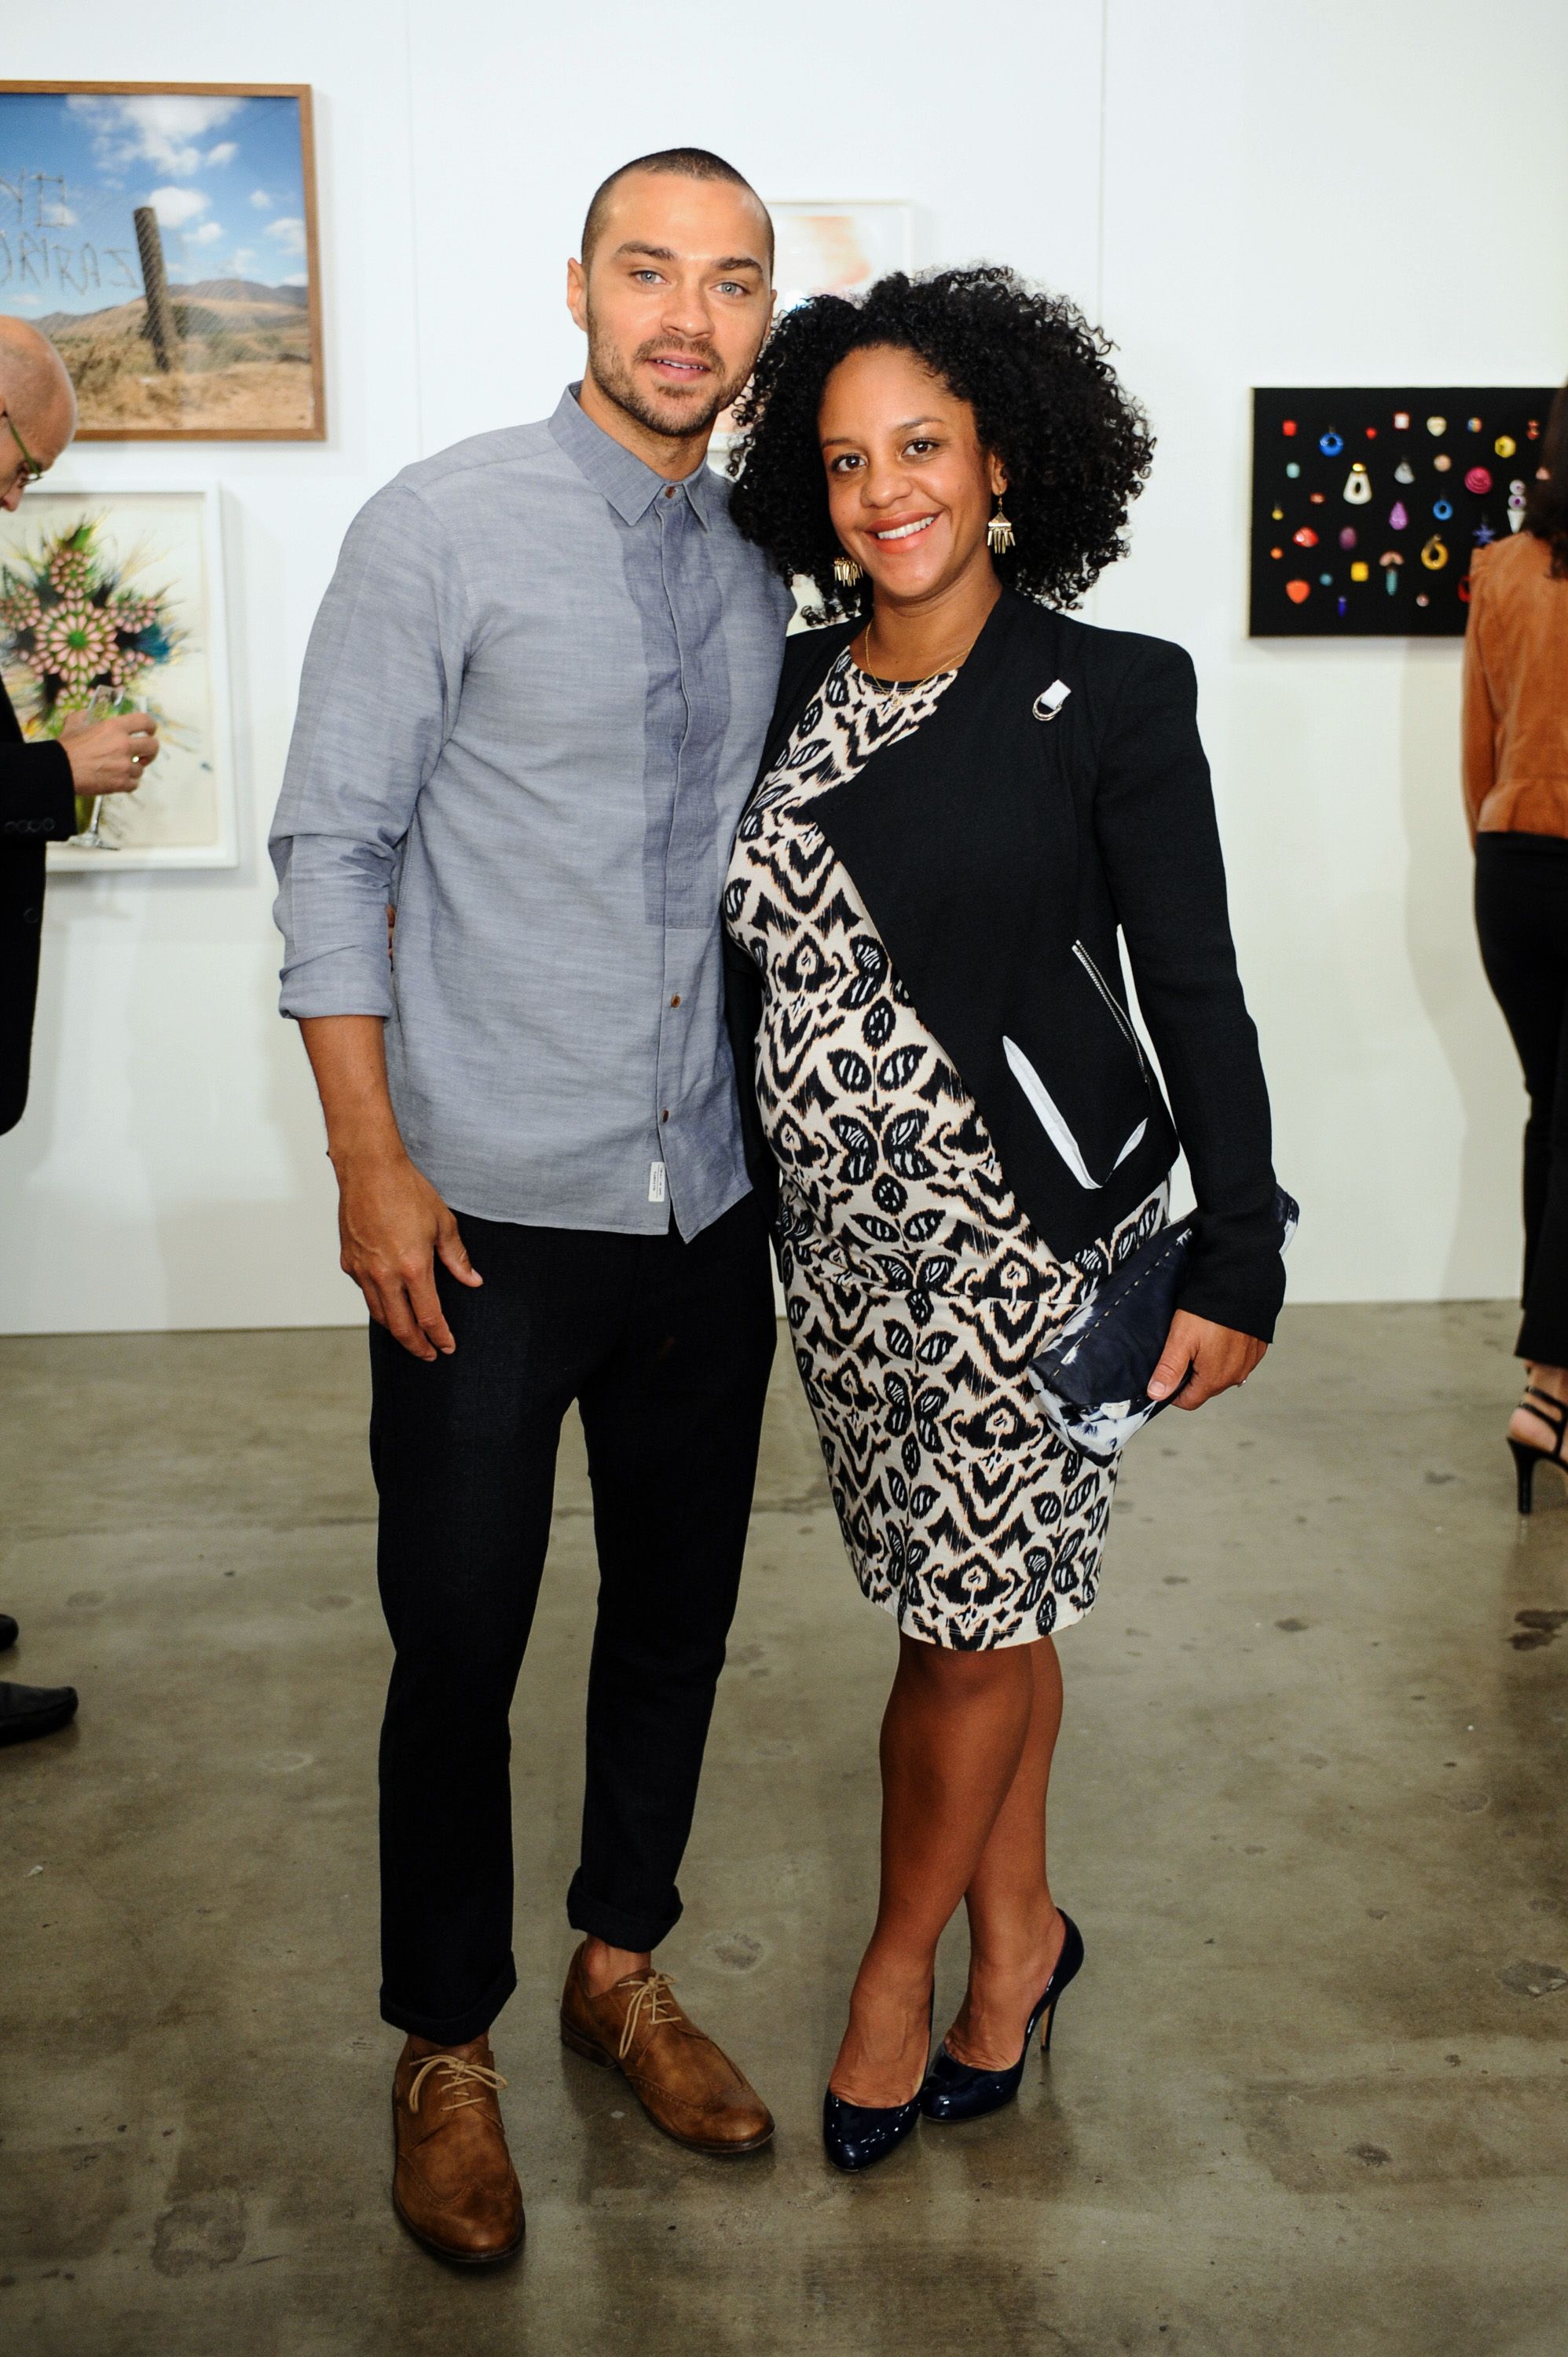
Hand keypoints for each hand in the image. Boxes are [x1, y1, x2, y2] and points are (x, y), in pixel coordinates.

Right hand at [60, 710, 160, 793]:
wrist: (60, 769)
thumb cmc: (66, 746)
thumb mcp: (74, 723)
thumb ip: (84, 716)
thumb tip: (88, 714)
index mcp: (115, 727)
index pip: (145, 721)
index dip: (151, 726)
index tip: (149, 731)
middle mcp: (124, 745)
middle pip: (153, 746)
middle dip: (150, 750)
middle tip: (143, 754)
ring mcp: (124, 765)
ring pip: (141, 768)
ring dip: (134, 768)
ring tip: (121, 768)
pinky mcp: (122, 783)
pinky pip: (134, 784)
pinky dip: (128, 783)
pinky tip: (118, 780)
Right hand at [333, 1147, 481, 1360]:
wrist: (369, 1169)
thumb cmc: (406, 1190)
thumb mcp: (443, 1223)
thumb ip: (457, 1257)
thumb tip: (472, 1280)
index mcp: (413, 1268)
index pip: (429, 1317)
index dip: (439, 1337)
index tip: (447, 1347)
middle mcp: (385, 1275)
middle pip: (400, 1327)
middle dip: (416, 1346)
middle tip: (428, 1355)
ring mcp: (363, 1270)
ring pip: (379, 1313)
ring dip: (396, 1329)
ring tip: (409, 1336)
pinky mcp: (349, 1262)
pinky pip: (365, 1292)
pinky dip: (378, 1302)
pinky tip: (389, 1301)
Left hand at [1146, 1309, 1265, 1410]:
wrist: (1241, 1285)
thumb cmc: (1211, 1311)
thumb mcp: (1181, 1339)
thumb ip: (1169, 1370)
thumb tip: (1156, 1394)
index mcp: (1214, 1379)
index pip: (1188, 1401)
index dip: (1173, 1391)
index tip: (1167, 1372)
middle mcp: (1235, 1376)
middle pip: (1205, 1388)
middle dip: (1191, 1375)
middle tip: (1184, 1348)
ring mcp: (1248, 1363)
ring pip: (1222, 1373)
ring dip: (1210, 1363)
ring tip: (1202, 1338)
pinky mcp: (1257, 1350)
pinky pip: (1237, 1360)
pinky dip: (1227, 1352)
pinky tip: (1220, 1334)